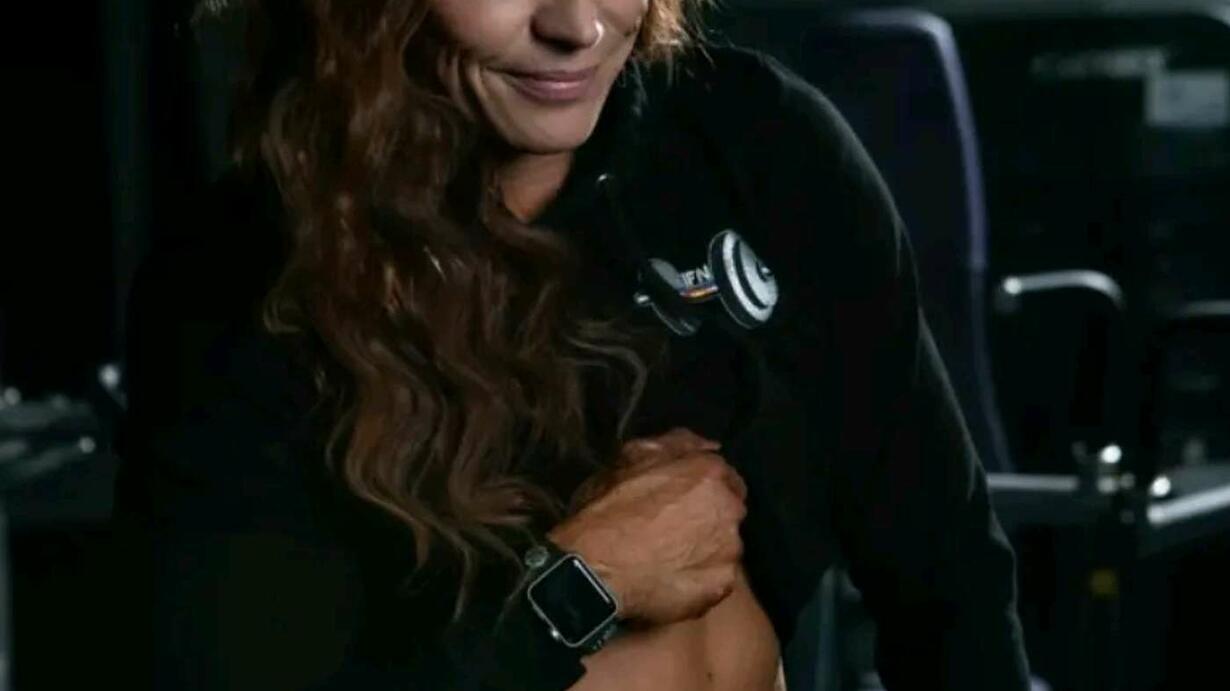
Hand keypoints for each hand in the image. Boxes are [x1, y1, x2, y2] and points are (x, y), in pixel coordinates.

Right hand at [548, 427, 747, 625]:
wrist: (595, 568)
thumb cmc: (609, 508)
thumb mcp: (633, 456)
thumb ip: (679, 443)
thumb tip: (711, 445)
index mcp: (711, 474)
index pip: (725, 478)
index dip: (701, 489)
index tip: (680, 500)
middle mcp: (730, 511)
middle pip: (727, 513)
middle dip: (708, 518)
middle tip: (673, 529)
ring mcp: (729, 552)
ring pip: (724, 548)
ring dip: (705, 550)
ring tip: (670, 559)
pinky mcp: (720, 587)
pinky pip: (716, 581)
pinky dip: (699, 580)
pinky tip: (672, 580)